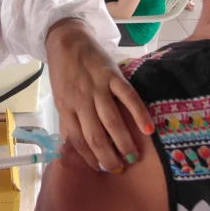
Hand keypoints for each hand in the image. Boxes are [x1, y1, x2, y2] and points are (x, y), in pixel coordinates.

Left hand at [46, 20, 153, 170]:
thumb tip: (76, 147)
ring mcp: (97, 87)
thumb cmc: (65, 73)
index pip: (79, 140)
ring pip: (112, 121)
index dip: (91, 158)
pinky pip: (128, 97)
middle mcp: (81, 100)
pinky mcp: (112, 75)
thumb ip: (70, 120)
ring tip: (134, 156)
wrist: (67, 41)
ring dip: (124, 142)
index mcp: (67, 108)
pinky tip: (148, 130)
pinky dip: (139, 113)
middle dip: (109, 157)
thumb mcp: (61, 98)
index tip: (102, 169)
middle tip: (121, 168)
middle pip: (96, 136)